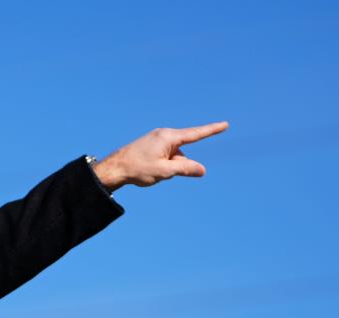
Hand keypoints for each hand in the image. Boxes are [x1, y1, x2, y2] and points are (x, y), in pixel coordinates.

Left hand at [93, 122, 228, 190]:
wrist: (114, 168)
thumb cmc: (137, 169)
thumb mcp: (165, 171)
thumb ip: (185, 169)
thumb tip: (202, 170)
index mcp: (168, 137)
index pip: (196, 134)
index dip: (212, 130)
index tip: (225, 124)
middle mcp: (163, 135)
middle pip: (182, 152)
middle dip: (178, 165)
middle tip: (160, 172)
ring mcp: (156, 139)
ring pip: (173, 156)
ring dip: (169, 167)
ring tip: (149, 172)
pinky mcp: (151, 145)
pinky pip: (164, 156)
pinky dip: (162, 165)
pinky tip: (147, 170)